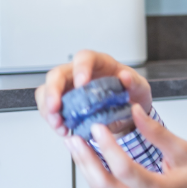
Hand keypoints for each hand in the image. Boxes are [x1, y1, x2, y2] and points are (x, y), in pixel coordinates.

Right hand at [34, 49, 151, 136]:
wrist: (129, 112)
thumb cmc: (131, 93)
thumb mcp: (139, 87)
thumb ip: (133, 82)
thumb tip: (126, 77)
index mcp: (99, 63)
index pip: (84, 58)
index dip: (80, 68)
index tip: (81, 83)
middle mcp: (80, 73)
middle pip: (57, 74)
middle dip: (53, 91)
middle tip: (56, 107)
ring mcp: (69, 88)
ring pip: (47, 92)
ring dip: (48, 109)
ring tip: (59, 124)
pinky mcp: (64, 104)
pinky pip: (49, 109)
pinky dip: (53, 120)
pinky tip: (63, 129)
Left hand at [66, 104, 186, 187]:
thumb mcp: (185, 151)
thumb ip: (157, 133)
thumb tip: (135, 111)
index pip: (124, 169)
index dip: (108, 147)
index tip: (97, 127)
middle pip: (103, 185)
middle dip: (85, 160)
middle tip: (73, 138)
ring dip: (87, 167)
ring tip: (76, 145)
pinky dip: (98, 174)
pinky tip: (91, 158)